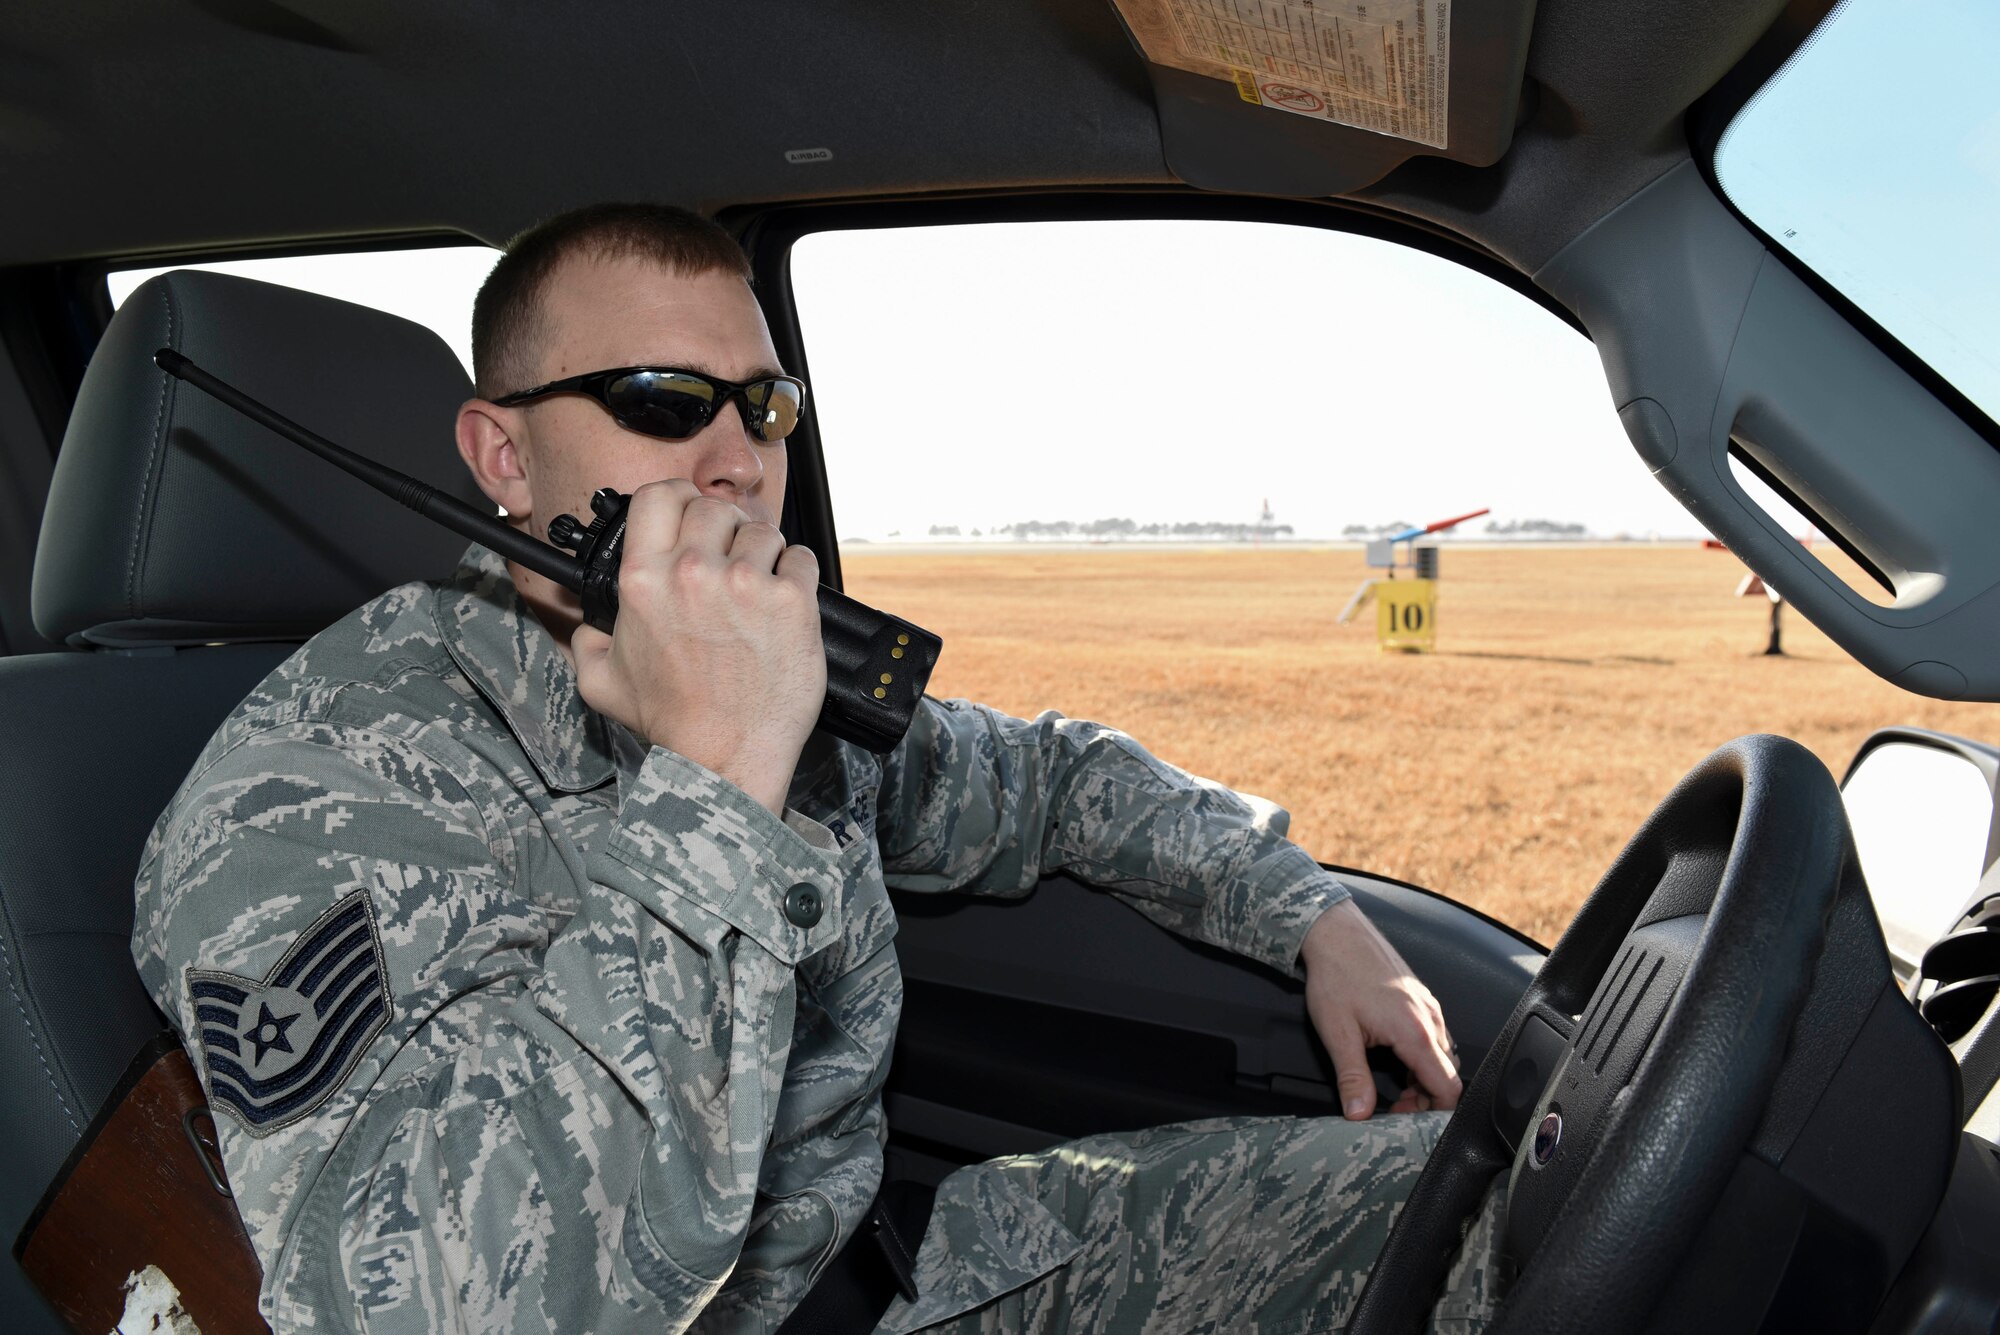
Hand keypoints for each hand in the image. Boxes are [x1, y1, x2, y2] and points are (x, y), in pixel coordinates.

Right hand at [571, 479, 824, 816]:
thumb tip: (589, 624)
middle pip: (713, 508)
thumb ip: (588, 641)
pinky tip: (782, 603)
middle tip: (727, 561)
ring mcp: (746, 583)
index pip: (658, 495)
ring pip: (761, 530)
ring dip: (761, 553)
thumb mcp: (601, 682)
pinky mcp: (792, 600)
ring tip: (755, 590)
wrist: (725, 756)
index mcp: (644, 580)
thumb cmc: (673, 721)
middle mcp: (693, 573)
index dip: (676, 499)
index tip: (687, 515)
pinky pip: (800, 558)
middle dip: (722, 529)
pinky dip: (795, 574)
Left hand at [1300, 898, 1461, 1119]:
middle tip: (1392, 1106)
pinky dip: (1421, 1057)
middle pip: (1448, 1075)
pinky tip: (1393, 1057)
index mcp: (1415, 1032)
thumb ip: (1353, 1078)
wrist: (1335, 932)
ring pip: (1442, 1056)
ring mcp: (1429, 1007)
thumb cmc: (1336, 976)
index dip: (1433, 1114)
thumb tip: (1359, 1114)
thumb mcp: (1338, 1033)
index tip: (1405, 1120)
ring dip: (1423, 1077)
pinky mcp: (1421, 999)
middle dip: (1425, 1099)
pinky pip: (1435, 1037)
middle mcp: (1431, 1019)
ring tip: (1391, 1084)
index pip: (1449, 1088)